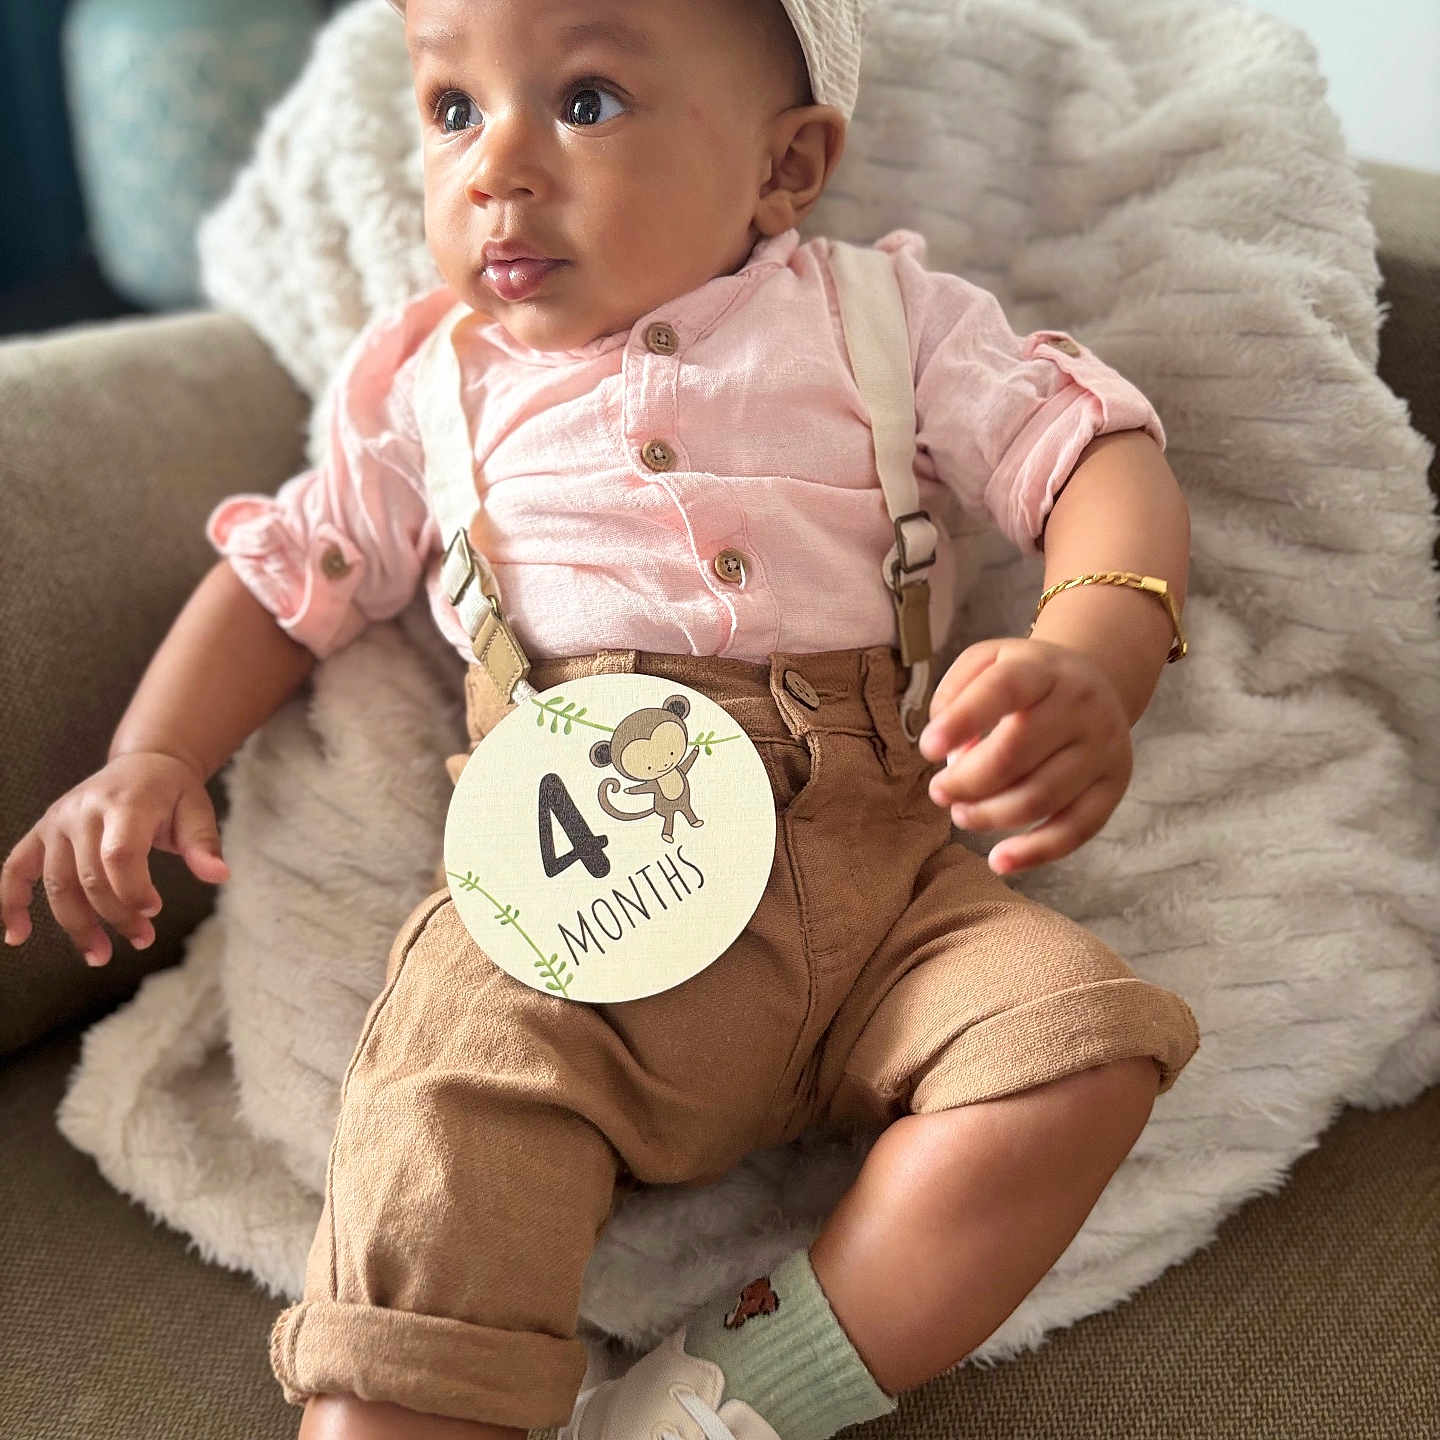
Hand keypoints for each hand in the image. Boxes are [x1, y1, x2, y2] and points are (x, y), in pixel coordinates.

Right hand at [1, 752, 229, 965]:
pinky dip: (11, 902)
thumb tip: (218, 876)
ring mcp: (58, 821)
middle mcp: (83, 811)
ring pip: (57, 883)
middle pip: (89, 876)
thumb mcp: (197, 809)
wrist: (144, 762)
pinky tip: (17, 936)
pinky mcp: (42, 831)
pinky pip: (16, 869)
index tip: (153, 911)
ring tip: (100, 955)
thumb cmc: (173, 792)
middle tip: (142, 940)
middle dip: (115, 916)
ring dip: (76, 925)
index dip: (133, 890)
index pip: (120, 854)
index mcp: (126, 803)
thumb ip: (203, 844)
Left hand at [918, 637, 1132, 873]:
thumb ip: (956, 692)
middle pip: (1015, 754)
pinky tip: (999, 860)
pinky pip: (1075, 830)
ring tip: (961, 813)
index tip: (928, 749)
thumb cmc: (1028, 680)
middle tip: (938, 791)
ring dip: (989, 816)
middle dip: (966, 782)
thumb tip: (944, 746)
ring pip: (1039, 798)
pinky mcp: (1113, 785)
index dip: (963, 720)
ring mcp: (1102, 748)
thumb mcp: (988, 661)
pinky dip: (1035, 853)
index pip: (1004, 689)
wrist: (1097, 683)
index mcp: (1044, 669)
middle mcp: (1081, 706)